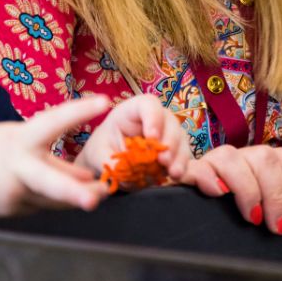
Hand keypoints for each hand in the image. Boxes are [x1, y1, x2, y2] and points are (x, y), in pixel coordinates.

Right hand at [0, 96, 112, 215]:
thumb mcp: (17, 141)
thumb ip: (53, 159)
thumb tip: (87, 177)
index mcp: (19, 139)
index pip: (54, 122)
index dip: (79, 112)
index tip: (105, 102)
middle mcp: (17, 167)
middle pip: (51, 181)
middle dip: (75, 192)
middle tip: (100, 196)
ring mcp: (11, 193)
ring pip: (54, 199)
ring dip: (72, 195)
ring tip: (88, 190)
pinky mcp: (8, 210)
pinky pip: (37, 205)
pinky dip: (39, 197)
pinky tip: (18, 186)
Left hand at [76, 93, 193, 184]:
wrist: (108, 159)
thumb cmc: (102, 149)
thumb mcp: (98, 154)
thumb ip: (109, 161)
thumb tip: (127, 175)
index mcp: (131, 111)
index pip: (148, 104)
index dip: (153, 117)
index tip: (152, 137)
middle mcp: (153, 118)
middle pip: (169, 121)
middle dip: (169, 141)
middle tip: (164, 160)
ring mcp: (166, 132)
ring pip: (180, 137)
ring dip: (179, 155)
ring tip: (174, 172)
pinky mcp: (174, 149)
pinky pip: (183, 154)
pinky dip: (182, 165)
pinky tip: (177, 175)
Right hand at [188, 139, 281, 233]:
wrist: (191, 221)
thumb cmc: (232, 214)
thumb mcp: (263, 198)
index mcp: (255, 161)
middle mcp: (235, 158)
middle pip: (263, 157)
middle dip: (277, 195)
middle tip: (278, 226)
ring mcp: (209, 165)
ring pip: (231, 158)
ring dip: (248, 189)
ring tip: (253, 218)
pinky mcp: (186, 176)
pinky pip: (195, 168)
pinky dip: (209, 178)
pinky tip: (219, 193)